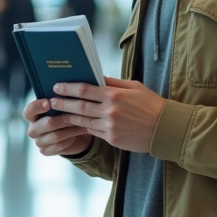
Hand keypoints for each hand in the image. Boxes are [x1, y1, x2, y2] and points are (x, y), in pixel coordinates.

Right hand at [24, 98, 92, 157]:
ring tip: (83, 122)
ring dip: (70, 128)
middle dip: (61, 118)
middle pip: (44, 124)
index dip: (37, 106)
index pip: (29, 110)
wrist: (77, 133)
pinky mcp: (46, 151)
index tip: (48, 103)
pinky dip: (70, 139)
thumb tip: (67, 88)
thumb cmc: (69, 114)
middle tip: (75, 113)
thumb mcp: (65, 104)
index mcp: (33, 114)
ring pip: (54, 135)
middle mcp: (33, 128)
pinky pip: (58, 146)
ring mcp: (38, 141)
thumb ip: (61, 98)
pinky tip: (79, 132)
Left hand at [49, 77, 165, 153]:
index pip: (85, 89)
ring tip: (59, 113)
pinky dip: (83, 127)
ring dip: (69, 116)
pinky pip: (93, 131)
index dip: (69, 88)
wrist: (164, 128)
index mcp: (115, 95)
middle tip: (52, 99)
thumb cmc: (151, 104)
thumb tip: (97, 77)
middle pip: (79, 106)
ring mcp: (110, 127)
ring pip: (83, 121)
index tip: (57, 86)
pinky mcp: (112, 139)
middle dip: (63, 102)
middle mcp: (110, 111)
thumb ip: (114, 83)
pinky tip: (76, 124)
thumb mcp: (134, 87)